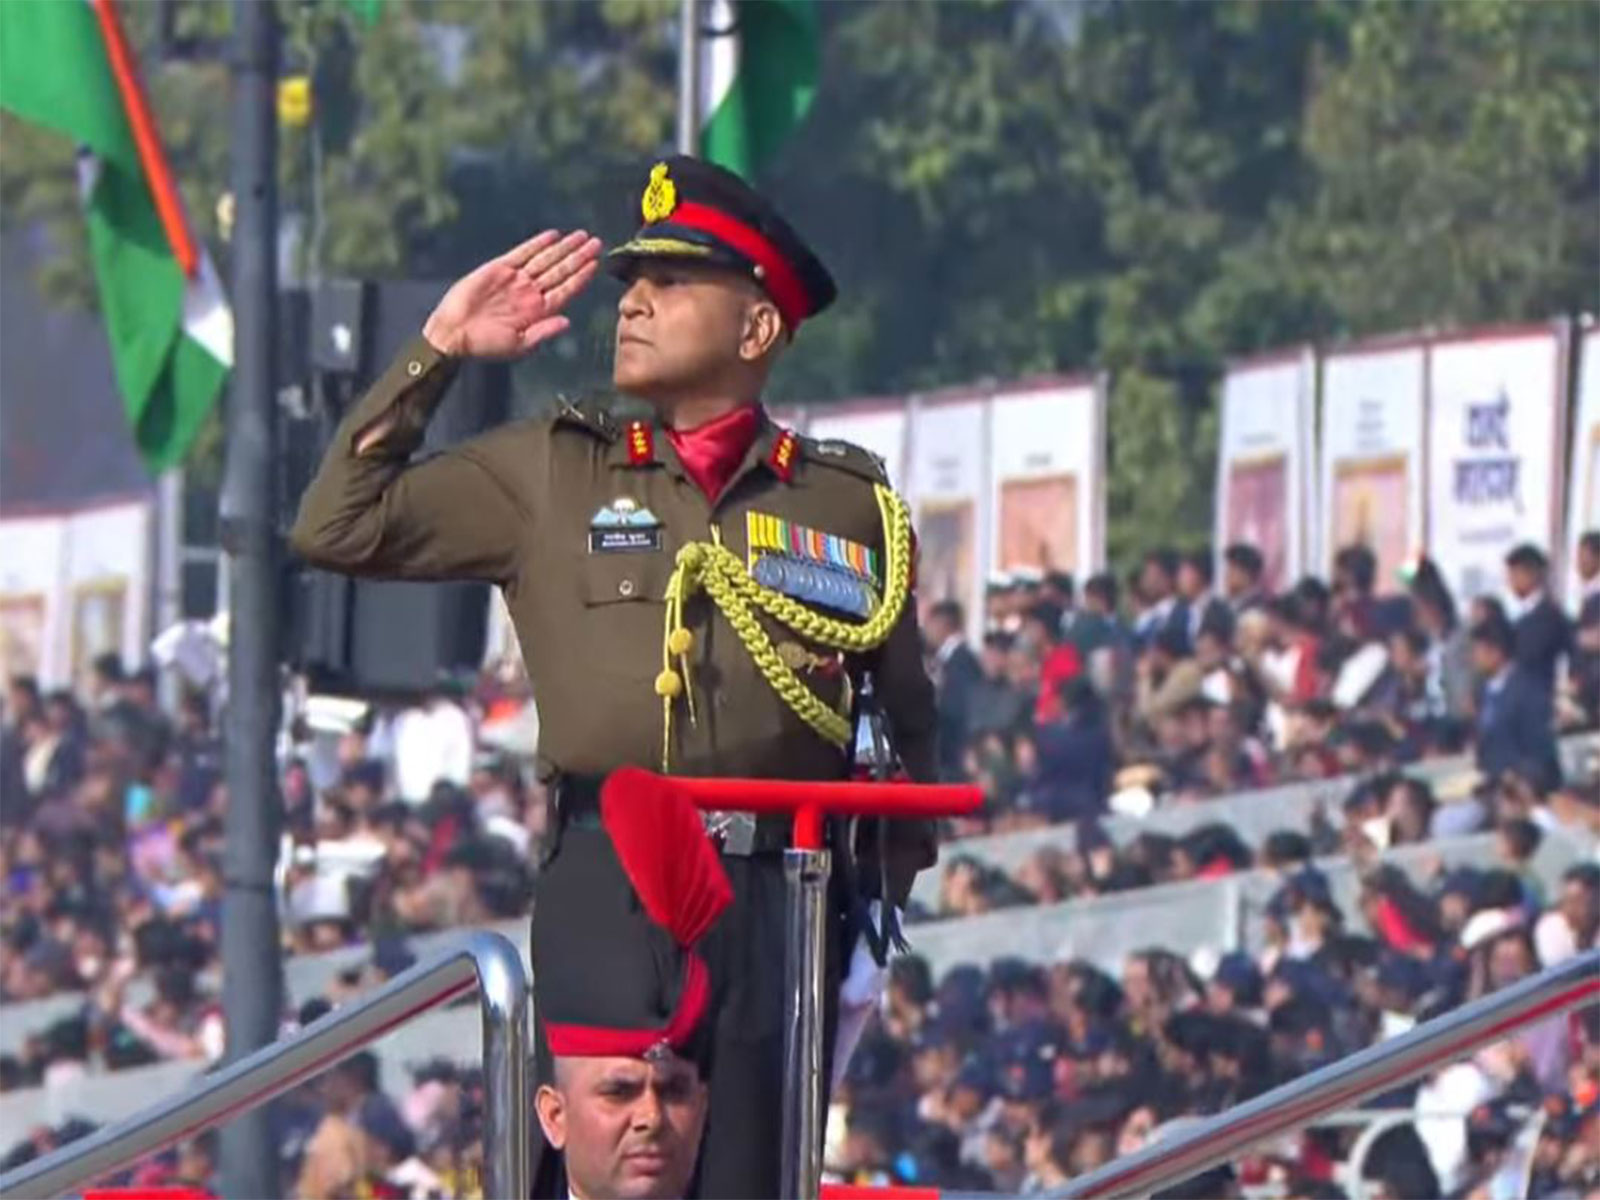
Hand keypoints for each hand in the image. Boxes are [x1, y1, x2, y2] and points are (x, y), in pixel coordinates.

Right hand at [422, 229, 601, 359]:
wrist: (454, 333)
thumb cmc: (486, 345)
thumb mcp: (518, 345)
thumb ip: (543, 333)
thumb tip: (567, 322)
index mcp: (539, 311)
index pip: (566, 290)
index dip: (581, 277)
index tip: (596, 264)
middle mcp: (531, 293)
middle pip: (560, 271)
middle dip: (579, 256)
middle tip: (596, 243)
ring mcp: (517, 279)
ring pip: (546, 259)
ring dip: (564, 248)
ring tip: (582, 236)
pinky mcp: (499, 268)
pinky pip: (523, 253)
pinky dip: (538, 244)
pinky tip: (553, 236)